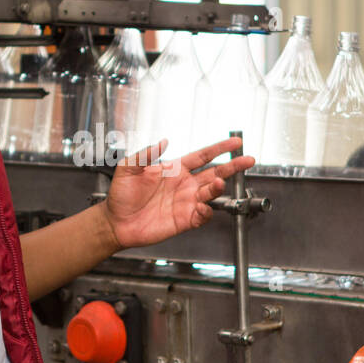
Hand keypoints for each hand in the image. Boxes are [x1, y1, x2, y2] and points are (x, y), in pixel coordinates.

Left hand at [100, 136, 255, 250]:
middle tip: (248, 160)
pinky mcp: (184, 220)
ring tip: (218, 184)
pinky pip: (202, 215)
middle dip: (233, 166)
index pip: (203, 156)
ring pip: (210, 193)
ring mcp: (186, 202)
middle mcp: (184, 185)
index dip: (219, 148)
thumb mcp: (128, 168)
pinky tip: (203, 207)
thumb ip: (145, 154)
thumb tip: (162, 141)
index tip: (235, 142)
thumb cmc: (121, 195)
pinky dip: (206, 211)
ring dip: (217, 188)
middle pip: (215, 173)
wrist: (116, 222)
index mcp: (175, 169)